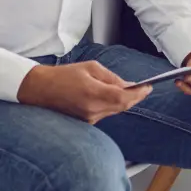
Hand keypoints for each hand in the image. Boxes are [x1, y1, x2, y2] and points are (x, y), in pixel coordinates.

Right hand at [17, 62, 151, 123]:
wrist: (40, 89)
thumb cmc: (65, 75)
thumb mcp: (91, 68)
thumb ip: (112, 78)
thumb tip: (129, 85)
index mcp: (92, 94)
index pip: (123, 98)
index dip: (139, 94)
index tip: (149, 87)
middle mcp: (91, 110)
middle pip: (122, 106)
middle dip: (136, 97)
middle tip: (145, 88)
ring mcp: (87, 118)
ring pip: (115, 110)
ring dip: (125, 101)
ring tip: (134, 90)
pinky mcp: (85, 122)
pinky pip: (106, 113)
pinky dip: (114, 105)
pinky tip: (117, 97)